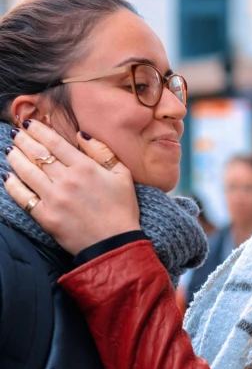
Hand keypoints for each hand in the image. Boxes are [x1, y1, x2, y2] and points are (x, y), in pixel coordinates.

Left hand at [2, 120, 140, 254]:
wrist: (114, 244)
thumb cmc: (121, 209)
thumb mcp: (122, 174)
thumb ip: (102, 151)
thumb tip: (81, 135)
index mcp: (84, 167)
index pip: (55, 143)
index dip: (39, 130)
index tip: (29, 124)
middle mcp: (66, 180)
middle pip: (38, 154)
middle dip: (24, 140)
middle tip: (15, 132)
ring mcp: (54, 199)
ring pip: (27, 172)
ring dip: (15, 158)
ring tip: (10, 149)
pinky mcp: (46, 217)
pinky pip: (24, 198)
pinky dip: (13, 186)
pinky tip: (8, 177)